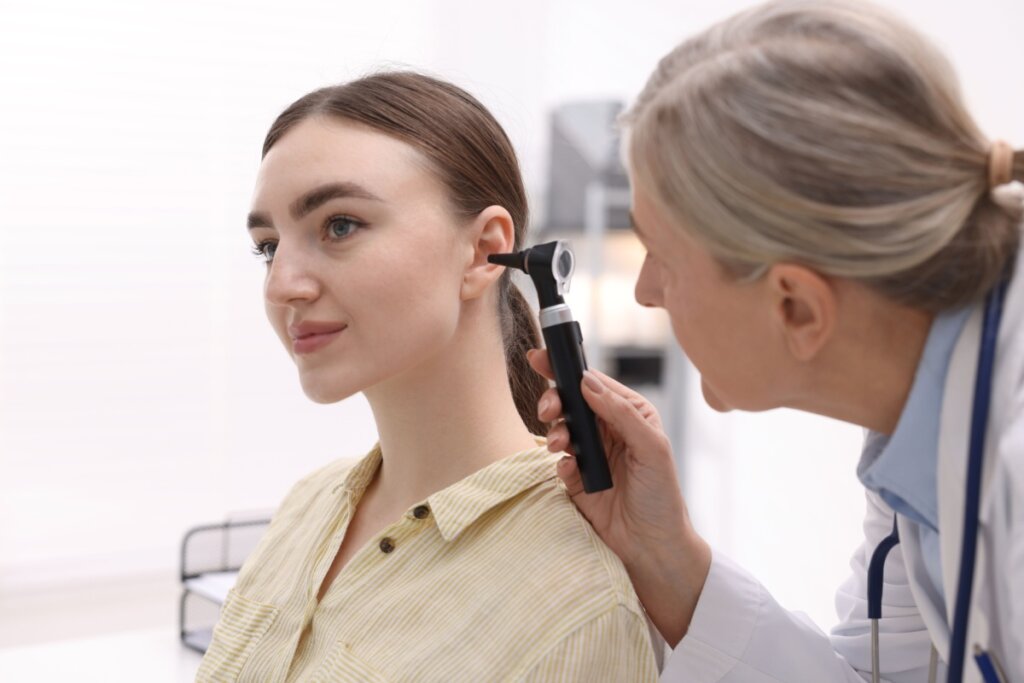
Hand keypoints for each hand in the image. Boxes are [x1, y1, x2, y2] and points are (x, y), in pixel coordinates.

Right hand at [527, 349, 711, 645]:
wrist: (652, 548)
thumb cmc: (662, 497)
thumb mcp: (652, 449)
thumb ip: (621, 413)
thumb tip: (587, 382)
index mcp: (632, 415)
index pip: (595, 383)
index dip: (568, 369)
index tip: (542, 359)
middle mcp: (610, 430)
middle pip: (571, 402)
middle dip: (555, 401)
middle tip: (549, 410)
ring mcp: (592, 454)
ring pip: (561, 428)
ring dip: (555, 431)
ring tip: (560, 445)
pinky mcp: (577, 479)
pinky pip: (558, 461)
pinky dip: (558, 462)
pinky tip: (570, 471)